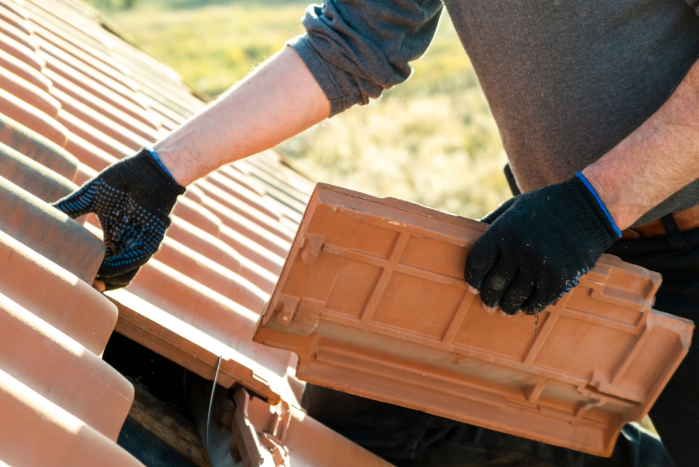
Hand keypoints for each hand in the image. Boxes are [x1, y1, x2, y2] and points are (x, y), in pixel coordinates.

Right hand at [52, 149, 184, 289]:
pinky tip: (101, 270)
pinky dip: (117, 268)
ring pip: (123, 275)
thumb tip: (40, 212)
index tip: (64, 275)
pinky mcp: (151, 241)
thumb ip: (68, 208)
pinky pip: (134, 261)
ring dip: (104, 281)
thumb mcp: (89, 197)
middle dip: (93, 284)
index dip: (85, 273)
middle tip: (72, 287)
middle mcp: (126, 246)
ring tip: (84, 283)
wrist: (149, 169)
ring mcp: (139, 246)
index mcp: (113, 239)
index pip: (99, 266)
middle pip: (111, 277)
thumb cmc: (123, 179)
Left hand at [464, 173, 620, 315]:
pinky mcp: (559, 277)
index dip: (472, 278)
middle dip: (488, 298)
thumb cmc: (545, 206)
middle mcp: (519, 248)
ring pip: (515, 296)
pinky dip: (529, 307)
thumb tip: (466, 237)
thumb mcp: (513, 208)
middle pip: (494, 283)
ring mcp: (539, 264)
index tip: (472, 287)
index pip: (477, 262)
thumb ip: (490, 225)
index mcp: (503, 230)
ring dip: (507, 306)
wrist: (589, 207)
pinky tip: (526, 307)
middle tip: (487, 305)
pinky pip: (538, 301)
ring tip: (505, 310)